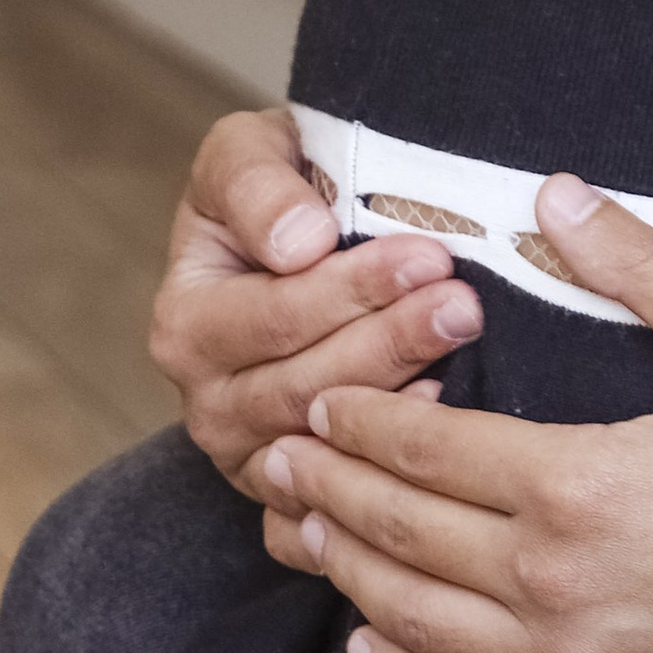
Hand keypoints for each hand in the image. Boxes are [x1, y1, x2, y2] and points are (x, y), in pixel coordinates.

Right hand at [148, 106, 482, 503]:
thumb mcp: (247, 155)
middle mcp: (208, 401)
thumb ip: (256, 184)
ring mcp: (250, 454)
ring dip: (401, 391)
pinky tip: (442, 416)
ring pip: (327, 438)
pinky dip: (386, 463)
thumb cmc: (275, 193)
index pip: (274, 316)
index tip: (427, 255)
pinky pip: (336, 497)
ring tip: (466, 340)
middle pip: (304, 384)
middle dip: (390, 341)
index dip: (352, 289)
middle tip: (464, 303)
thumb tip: (298, 241)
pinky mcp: (292, 492)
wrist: (291, 245)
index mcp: (187, 322)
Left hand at [258, 178, 652, 652]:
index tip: (325, 400)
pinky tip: (372, 646)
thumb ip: (644, 265)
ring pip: (412, 622)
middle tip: (280, 460)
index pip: (429, 448)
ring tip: (305, 534)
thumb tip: (557, 194)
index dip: (365, 421)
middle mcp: (550, 584)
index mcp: (579, 482)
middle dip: (329, 489)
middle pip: (400, 532)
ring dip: (348, 572)